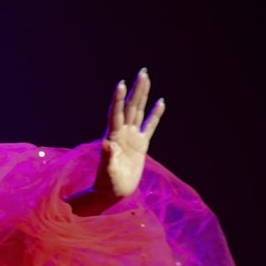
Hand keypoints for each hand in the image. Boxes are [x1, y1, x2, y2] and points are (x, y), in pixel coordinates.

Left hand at [67, 68, 165, 215]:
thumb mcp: (107, 172)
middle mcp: (122, 133)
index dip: (118, 99)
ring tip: (146, 78)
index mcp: (113, 137)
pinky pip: (150, 126)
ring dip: (143, 95)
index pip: (116, 113)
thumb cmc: (107, 184)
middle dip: (135, 90)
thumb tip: (105, 145)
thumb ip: (106, 158)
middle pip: (129, 107)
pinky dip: (155, 114)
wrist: (113, 193)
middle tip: (142, 72)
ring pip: (138, 112)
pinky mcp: (140, 145)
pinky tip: (160, 102)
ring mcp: (131, 137)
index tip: (121, 84)